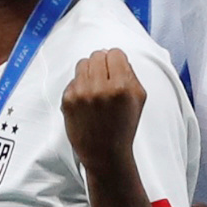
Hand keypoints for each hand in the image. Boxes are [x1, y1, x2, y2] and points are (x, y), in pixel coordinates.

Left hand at [60, 47, 146, 162]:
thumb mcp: (139, 98)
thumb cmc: (123, 127)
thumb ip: (130, 73)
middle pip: (97, 55)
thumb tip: (115, 56)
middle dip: (102, 64)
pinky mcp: (68, 100)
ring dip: (89, 72)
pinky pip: (73, 80)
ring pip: (82, 63)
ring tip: (95, 88)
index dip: (116, 61)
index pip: (115, 53)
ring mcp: (82, 94)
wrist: (104, 153)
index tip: (116, 69)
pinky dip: (79, 86)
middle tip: (105, 79)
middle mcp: (101, 88)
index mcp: (122, 87)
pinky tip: (86, 100)